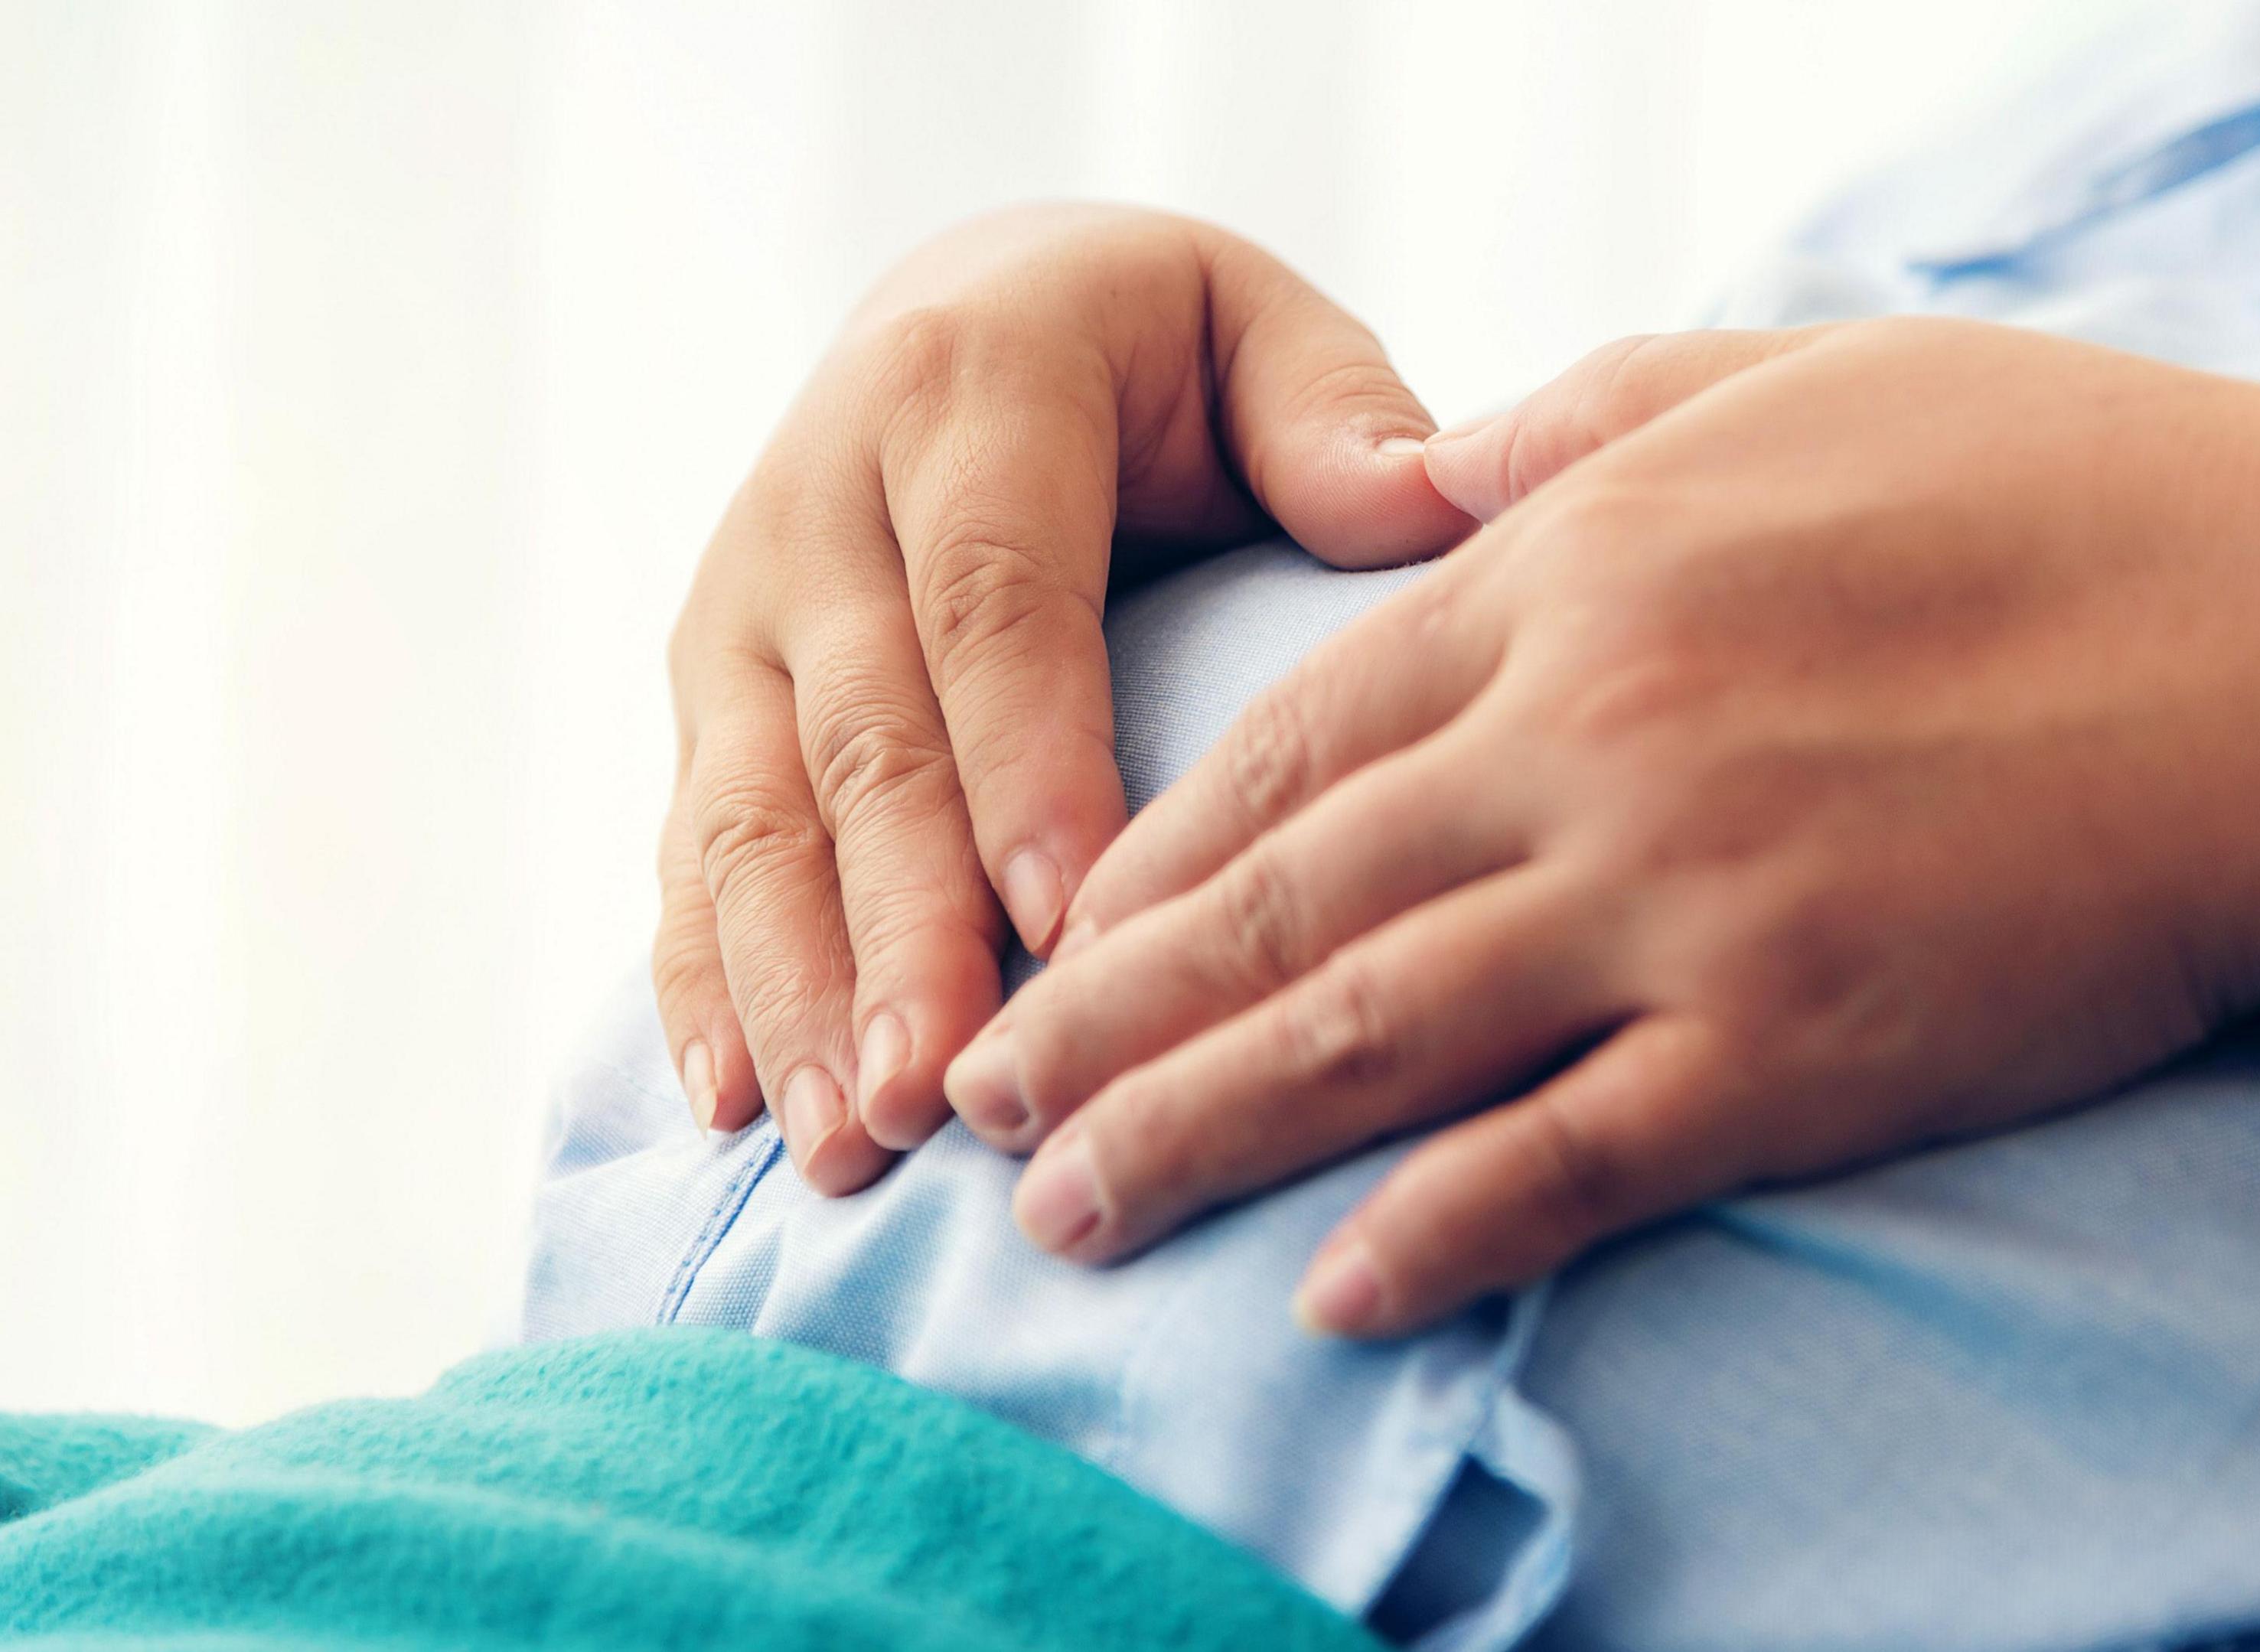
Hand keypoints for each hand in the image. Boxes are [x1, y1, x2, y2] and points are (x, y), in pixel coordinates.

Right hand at [657, 205, 1471, 1191]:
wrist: (957, 312)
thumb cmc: (1156, 355)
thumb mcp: (1252, 332)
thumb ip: (1334, 418)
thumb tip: (1436, 500)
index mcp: (965, 390)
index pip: (993, 599)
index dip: (1027, 767)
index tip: (1076, 933)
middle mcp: (818, 498)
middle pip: (862, 739)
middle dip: (899, 932)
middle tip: (942, 1095)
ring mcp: (740, 610)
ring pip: (754, 817)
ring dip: (795, 991)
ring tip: (849, 1148)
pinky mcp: (706, 698)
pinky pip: (692, 850)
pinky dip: (706, 982)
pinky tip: (741, 1107)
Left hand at [943, 318, 2259, 1331]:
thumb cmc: (2081, 490)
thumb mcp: (1806, 373)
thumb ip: (1587, 416)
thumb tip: (1430, 468)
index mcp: (1576, 576)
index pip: (1298, 736)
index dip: (1150, 851)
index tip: (1051, 926)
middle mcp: (1587, 743)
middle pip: (1280, 903)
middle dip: (1104, 1015)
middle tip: (972, 1105)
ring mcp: (1683, 905)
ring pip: (1372, 1039)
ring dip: (1198, 1135)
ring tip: (1070, 1216)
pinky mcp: (1799, 1049)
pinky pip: (1571, 1158)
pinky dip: (1440, 1229)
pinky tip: (1336, 1290)